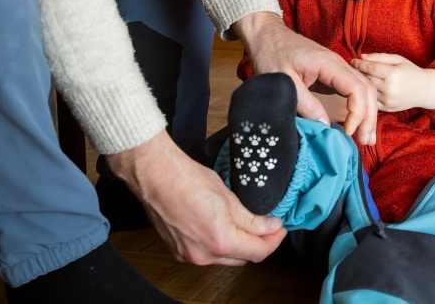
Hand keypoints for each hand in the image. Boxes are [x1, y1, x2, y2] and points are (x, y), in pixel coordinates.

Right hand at [107, 131, 285, 265]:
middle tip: (266, 227)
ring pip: (224, 258)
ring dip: (237, 246)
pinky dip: (218, 245)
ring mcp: (189, 256)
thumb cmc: (187, 180)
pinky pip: (206, 254)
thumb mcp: (229, 197)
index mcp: (221, 241)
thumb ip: (252, 219)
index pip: (259, 252)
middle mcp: (204, 255)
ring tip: (243, 225)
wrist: (155, 175)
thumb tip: (270, 227)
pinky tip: (220, 228)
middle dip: (257, 244)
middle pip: (242, 258)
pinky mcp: (178, 251)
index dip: (274, 241)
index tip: (279, 229)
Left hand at [232, 12, 377, 144]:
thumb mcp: (284, 83)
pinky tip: (357, 122)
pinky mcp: (333, 73)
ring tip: (366, 136)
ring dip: (368, 113)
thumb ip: (306, 104)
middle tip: (366, 141)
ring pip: (364, 88)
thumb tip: (325, 126)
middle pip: (367, 89)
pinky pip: (354, 88)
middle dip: (369, 117)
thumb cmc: (272, 55)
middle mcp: (338, 64)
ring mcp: (337, 67)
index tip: (347, 132)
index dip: (358, 113)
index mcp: (328, 64)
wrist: (267, 36)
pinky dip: (360, 105)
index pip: (357, 88)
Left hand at [351, 53, 434, 111]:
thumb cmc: (411, 71)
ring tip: (358, 77)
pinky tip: (366, 88)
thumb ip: (379, 57)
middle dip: (358, 73)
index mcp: (393, 74)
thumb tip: (361, 56)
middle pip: (366, 79)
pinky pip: (371, 100)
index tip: (353, 60)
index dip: (359, 63)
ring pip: (367, 90)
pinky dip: (367, 94)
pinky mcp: (387, 108)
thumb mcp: (398, 59)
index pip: (369, 68)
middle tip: (353, 68)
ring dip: (362, 84)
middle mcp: (390, 89)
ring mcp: (388, 100)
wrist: (424, 91)